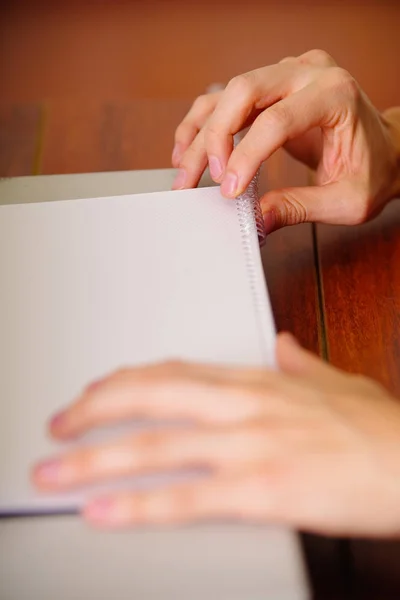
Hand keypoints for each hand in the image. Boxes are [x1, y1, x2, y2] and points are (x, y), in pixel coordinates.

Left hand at [33, 333, 399, 536]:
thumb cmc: (377, 428)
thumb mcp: (333, 382)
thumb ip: (298, 364)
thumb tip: (281, 347)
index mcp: (256, 382)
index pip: (172, 372)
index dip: (124, 381)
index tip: (95, 392)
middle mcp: (244, 406)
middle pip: (149, 397)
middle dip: (92, 411)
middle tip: (58, 427)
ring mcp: (250, 446)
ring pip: (154, 447)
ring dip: (95, 460)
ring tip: (54, 474)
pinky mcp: (262, 491)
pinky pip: (186, 499)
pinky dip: (138, 506)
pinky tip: (103, 511)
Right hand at [172, 50, 399, 232]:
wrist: (386, 151)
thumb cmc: (373, 172)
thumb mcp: (345, 201)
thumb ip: (299, 208)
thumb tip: (255, 220)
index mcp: (335, 95)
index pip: (277, 120)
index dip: (245, 157)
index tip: (229, 193)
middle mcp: (310, 74)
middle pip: (244, 91)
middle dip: (215, 138)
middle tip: (201, 179)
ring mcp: (289, 74)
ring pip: (229, 93)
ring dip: (201, 132)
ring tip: (184, 170)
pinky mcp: (273, 86)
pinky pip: (229, 98)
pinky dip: (205, 122)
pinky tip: (189, 148)